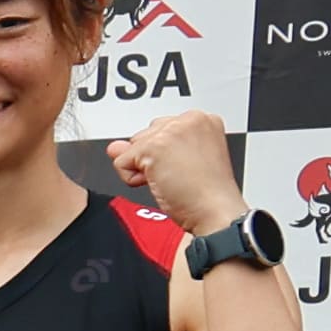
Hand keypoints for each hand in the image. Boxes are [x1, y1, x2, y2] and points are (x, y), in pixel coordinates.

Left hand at [104, 110, 245, 234]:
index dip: (165, 155)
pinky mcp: (154, 146)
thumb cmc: (207, 194)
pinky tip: (161, 184)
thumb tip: (114, 147)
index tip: (185, 168)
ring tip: (173, 180)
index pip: (161, 130)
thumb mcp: (179, 162)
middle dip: (153, 159)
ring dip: (144, 168)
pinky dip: (132, 179)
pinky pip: (121, 162)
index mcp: (202, 120)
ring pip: (132, 147)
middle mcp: (188, 119)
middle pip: (144, 135)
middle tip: (179, 176)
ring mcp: (171, 131)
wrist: (216, 211)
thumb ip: (148, 146)